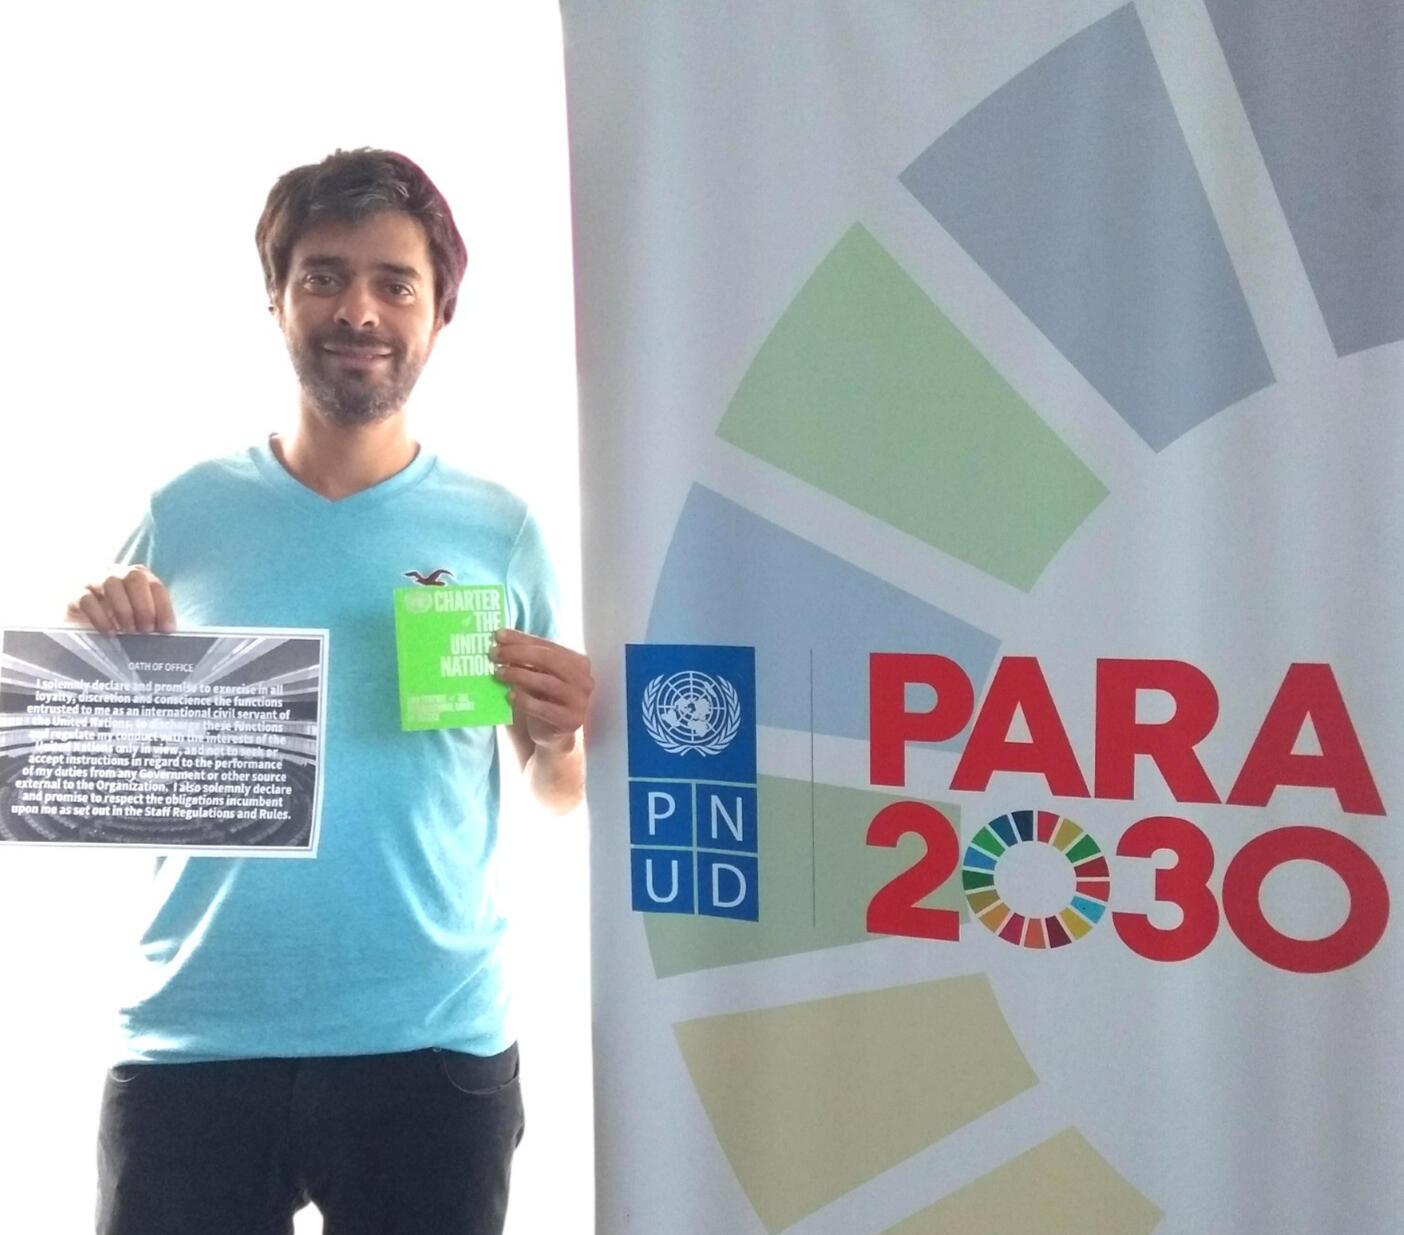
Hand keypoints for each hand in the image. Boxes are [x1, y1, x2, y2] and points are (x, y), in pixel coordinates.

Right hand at [65, 565, 175, 633]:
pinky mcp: (73, 593)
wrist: (79, 622)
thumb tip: (167, 631)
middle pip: (134, 578)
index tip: (167, 629)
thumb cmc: (116, 620)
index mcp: (137, 576)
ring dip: (124, 610)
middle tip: (145, 630)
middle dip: (144, 607)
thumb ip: (152, 617)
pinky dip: (100, 617)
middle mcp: (115, 572)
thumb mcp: (137, 616)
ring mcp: (92, 579)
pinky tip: (109, 632)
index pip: (155, 585)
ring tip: (129, 631)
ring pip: (111, 584)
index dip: (164, 607)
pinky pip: (87, 599)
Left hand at [492, 628, 592, 750]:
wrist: (553, 734)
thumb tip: (500, 642)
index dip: (522, 639)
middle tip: (494, 654)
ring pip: (547, 682)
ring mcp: (580, 701)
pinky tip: (509, 696)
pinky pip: (545, 708)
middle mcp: (584, 679)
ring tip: (498, 673)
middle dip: (518, 654)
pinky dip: (525, 701)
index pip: (547, 645)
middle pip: (549, 660)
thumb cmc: (544, 699)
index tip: (498, 635)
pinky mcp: (571, 721)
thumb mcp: (539, 676)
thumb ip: (528, 660)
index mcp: (578, 662)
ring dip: (519, 675)